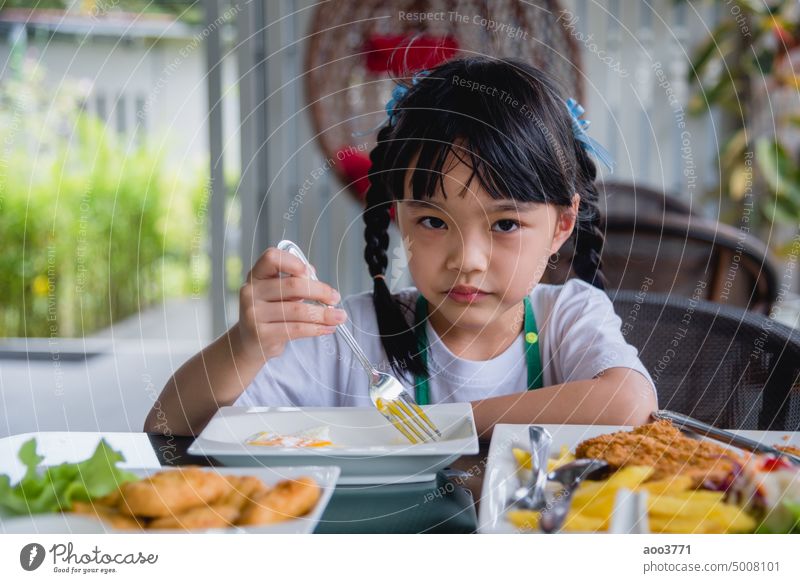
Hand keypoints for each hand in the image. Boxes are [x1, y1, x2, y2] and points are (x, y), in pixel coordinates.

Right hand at [236, 246, 346, 361]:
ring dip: (324, 314)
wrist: (250, 343)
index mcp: (256, 275)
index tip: (310, 272)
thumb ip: (294, 281)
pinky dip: (316, 328)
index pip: (271, 258)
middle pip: (292, 285)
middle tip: (335, 297)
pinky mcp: (262, 334)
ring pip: (298, 310)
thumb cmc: (270, 312)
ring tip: (339, 316)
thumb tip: (312, 272)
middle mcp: (251, 292)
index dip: (293, 262)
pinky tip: (328, 328)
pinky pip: (296, 329)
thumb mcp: (278, 293)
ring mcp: (254, 314)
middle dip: (320, 291)